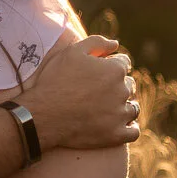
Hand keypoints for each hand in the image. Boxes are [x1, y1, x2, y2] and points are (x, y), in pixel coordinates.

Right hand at [20, 33, 138, 150]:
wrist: (43, 114)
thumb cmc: (56, 80)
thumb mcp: (72, 52)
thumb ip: (97, 42)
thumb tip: (116, 44)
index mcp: (115, 70)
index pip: (124, 63)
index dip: (112, 65)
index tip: (100, 73)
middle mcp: (122, 91)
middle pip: (129, 85)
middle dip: (118, 85)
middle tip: (99, 92)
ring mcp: (120, 114)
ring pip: (132, 108)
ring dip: (125, 106)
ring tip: (110, 109)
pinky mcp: (115, 135)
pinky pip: (133, 132)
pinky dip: (130, 129)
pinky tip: (121, 126)